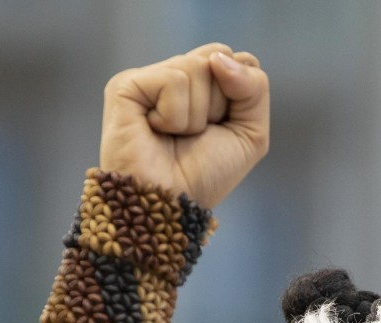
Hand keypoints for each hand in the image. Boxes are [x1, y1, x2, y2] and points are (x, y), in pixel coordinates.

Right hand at [99, 43, 268, 207]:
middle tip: (194, 135)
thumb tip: (218, 58)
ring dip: (196, 116)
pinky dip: (174, 116)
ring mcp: (148, 79)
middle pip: (219, 58)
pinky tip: (155, 131)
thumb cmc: (204, 176)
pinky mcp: (125, 85)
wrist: (170, 207)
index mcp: (199, 85)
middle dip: (219, 104)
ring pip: (198, 67)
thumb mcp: (250, 133)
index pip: (238, 59)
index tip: (218, 129)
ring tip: (173, 137)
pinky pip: (173, 80)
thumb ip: (254, 87)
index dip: (241, 96)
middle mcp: (172, 76)